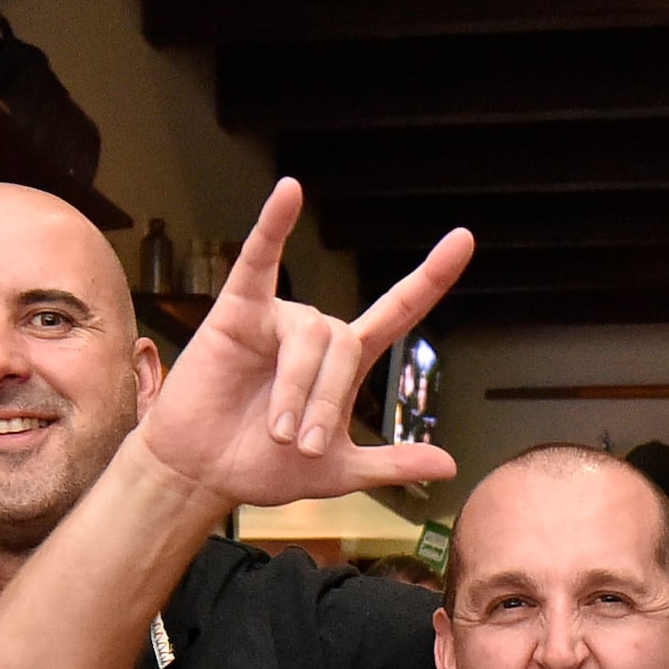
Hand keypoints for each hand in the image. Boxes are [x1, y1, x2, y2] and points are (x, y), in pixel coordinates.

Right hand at [133, 182, 466, 510]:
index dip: (430, 278)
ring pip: (310, 335)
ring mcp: (277, 319)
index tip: (464, 241)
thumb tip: (449, 465)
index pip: (396, 310)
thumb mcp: (337, 472)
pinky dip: (273, 226)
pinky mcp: (237, 312)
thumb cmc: (262, 466)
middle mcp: (315, 333)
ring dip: (297, 388)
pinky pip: (257, 261)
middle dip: (326, 401)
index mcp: (344, 363)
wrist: (203, 475)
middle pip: (346, 345)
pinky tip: (288, 193)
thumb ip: (390, 464)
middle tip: (302, 446)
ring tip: (279, 432)